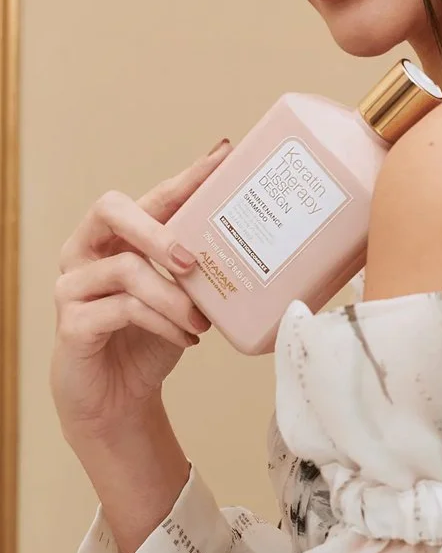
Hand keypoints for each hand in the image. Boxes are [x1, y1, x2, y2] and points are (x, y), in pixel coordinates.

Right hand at [50, 140, 230, 442]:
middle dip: (157, 230)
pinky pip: (119, 311)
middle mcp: (87, 251)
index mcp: (119, 236)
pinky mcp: (71, 325)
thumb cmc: (151, 336)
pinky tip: (186, 338)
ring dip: (173, 296)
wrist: (118, 398)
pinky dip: (161, 323)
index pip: (155, 196)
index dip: (188, 176)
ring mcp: (73, 287)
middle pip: (111, 210)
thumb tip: (258, 243)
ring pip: (125, 269)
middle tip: (191, 260)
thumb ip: (199, 266)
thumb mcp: (181, 295)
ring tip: (202, 319)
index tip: (224, 154)